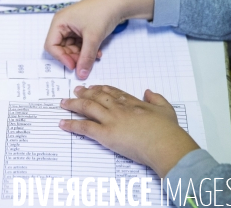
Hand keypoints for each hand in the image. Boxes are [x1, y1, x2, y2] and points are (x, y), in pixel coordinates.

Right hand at [44, 0, 153, 78]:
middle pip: (61, 48)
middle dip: (74, 57)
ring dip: (82, 55)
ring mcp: (72, 26)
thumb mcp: (93, 37)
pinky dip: (86, 50)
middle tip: (85, 63)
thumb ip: (86, 57)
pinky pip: (79, 44)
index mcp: (60, 22)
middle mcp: (64, 24)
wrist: (119, 3)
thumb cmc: (102, 12)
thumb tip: (81, 74)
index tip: (73, 66)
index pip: (51, 45)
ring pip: (72, 48)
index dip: (61, 57)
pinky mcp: (81, 29)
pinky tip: (97, 53)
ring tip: (95, 56)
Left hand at [59, 85, 198, 177]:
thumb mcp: (166, 109)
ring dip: (74, 104)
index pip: (113, 92)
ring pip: (88, 108)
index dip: (101, 89)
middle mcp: (119, 108)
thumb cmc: (168, 130)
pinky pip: (85, 128)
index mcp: (132, 102)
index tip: (93, 87)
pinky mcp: (106, 135)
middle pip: (97, 97)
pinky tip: (63, 124)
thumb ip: (156, 98)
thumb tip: (148, 92)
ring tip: (64, 103)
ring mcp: (111, 120)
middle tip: (75, 91)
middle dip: (84, 93)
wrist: (165, 143)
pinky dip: (72, 125)